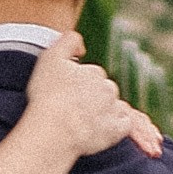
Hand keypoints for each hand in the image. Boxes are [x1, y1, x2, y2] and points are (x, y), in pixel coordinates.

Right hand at [26, 30, 162, 158]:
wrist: (53, 131)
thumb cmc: (48, 96)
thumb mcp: (50, 58)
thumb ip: (68, 42)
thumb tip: (82, 47)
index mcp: (94, 72)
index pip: (91, 75)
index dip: (78, 83)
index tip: (66, 94)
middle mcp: (108, 89)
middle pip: (103, 91)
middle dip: (92, 97)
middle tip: (72, 109)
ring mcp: (114, 111)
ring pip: (115, 107)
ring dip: (104, 111)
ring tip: (84, 122)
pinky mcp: (117, 131)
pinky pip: (124, 125)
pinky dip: (115, 127)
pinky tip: (99, 130)